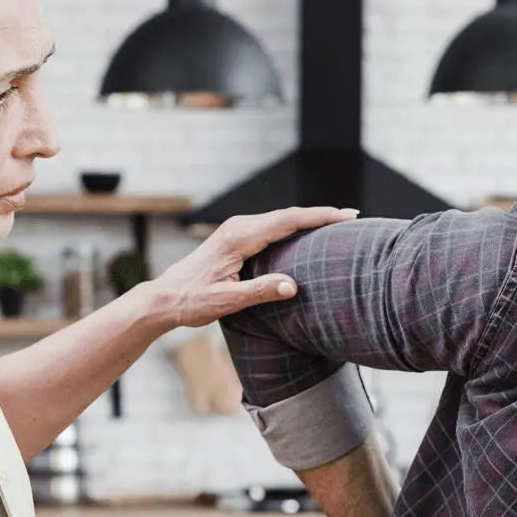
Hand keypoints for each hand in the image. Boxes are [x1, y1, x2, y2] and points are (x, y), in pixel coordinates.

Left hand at [146, 206, 358, 327]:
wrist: (165, 298)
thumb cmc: (192, 301)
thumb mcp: (226, 302)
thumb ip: (260, 292)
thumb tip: (292, 287)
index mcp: (239, 238)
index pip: (287, 221)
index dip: (319, 217)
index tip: (345, 215)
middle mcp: (238, 227)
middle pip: (287, 215)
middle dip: (320, 215)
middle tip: (352, 217)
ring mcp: (236, 229)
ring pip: (280, 219)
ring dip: (307, 220)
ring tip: (336, 224)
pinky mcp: (235, 236)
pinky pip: (271, 226)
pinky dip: (293, 227)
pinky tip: (306, 234)